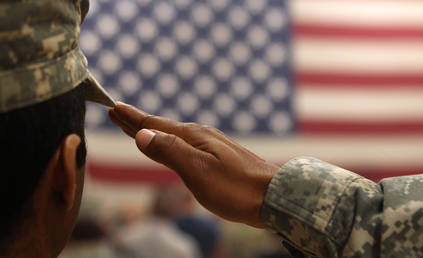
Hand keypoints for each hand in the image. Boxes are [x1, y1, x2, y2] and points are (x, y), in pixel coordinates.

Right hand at [109, 103, 278, 227]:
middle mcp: (200, 137)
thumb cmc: (236, 187)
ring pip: (173, 136)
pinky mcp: (218, 157)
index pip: (155, 125)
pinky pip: (185, 145)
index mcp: (193, 137)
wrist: (273, 197)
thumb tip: (143, 133)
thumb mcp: (198, 170)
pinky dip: (170, 142)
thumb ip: (170, 151)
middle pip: (162, 127)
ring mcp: (211, 146)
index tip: (114, 107)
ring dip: (153, 131)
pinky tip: (173, 146)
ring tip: (138, 128)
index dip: (133, 118)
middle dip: (138, 121)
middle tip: (117, 112)